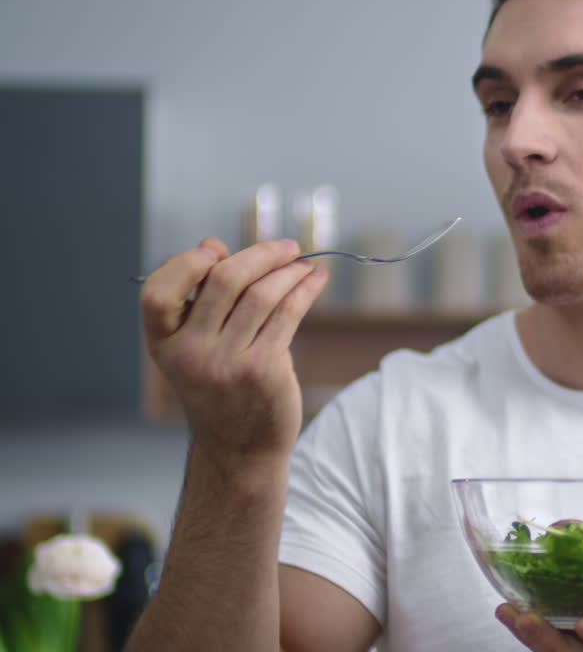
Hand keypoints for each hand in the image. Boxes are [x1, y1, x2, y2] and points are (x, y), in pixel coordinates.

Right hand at [139, 237, 328, 460]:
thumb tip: (213, 244)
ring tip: (306, 264)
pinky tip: (315, 280)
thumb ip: (201, 299)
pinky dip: (305, 290)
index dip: (184, 264)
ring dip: (290, 270)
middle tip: (288, 247)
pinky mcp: (263, 369)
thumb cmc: (220, 387)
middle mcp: (190, 353)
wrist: (239, 448)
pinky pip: (287, 314)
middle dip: (261, 254)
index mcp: (163, 344)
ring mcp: (227, 362)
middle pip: (224, 281)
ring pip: (262, 294)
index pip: (157, 293)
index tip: (215, 250)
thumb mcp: (195, 348)